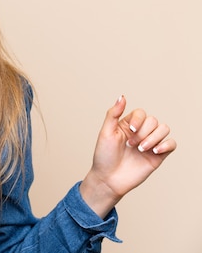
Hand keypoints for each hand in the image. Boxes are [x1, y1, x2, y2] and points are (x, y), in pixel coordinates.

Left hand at [79, 95, 176, 217]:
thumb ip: (113, 114)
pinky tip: (155, 152)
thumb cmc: (104, 156)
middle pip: (153, 121)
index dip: (138, 119)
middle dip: (143, 132)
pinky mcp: (158, 155)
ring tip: (141, 150)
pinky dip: (166, 145)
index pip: (141, 113)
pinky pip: (172, 144)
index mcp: (127, 125)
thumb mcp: (105, 132)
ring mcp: (150, 143)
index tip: (130, 130)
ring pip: (164, 129)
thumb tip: (122, 97)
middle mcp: (140, 132)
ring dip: (154, 138)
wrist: (109, 179)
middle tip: (131, 145)